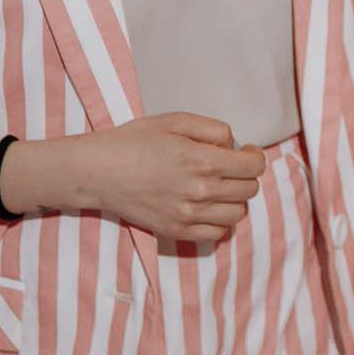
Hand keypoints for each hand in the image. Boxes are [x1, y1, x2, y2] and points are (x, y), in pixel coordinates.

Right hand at [16, 113, 267, 242]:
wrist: (98, 172)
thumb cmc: (135, 141)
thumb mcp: (177, 120)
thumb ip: (214, 130)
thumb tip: (234, 146)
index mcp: (203, 160)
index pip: (254, 166)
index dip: (255, 156)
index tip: (246, 152)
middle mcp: (200, 191)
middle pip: (249, 190)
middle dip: (246, 176)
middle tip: (230, 167)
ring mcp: (187, 214)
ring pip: (237, 214)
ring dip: (235, 199)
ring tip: (220, 187)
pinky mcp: (175, 230)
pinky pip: (216, 234)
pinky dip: (220, 221)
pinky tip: (208, 207)